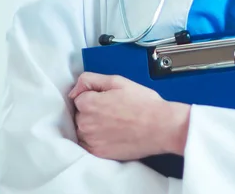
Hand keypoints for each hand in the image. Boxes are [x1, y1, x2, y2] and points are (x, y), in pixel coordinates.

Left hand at [69, 72, 190, 160]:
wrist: (160, 127)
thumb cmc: (143, 104)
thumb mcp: (118, 81)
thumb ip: (91, 80)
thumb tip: (75, 89)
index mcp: (89, 103)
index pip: (80, 98)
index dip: (95, 96)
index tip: (109, 99)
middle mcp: (85, 123)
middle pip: (80, 114)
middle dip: (93, 111)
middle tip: (115, 110)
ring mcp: (90, 140)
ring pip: (84, 129)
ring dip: (94, 125)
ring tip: (115, 122)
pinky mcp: (97, 153)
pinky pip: (88, 144)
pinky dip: (97, 139)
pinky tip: (112, 134)